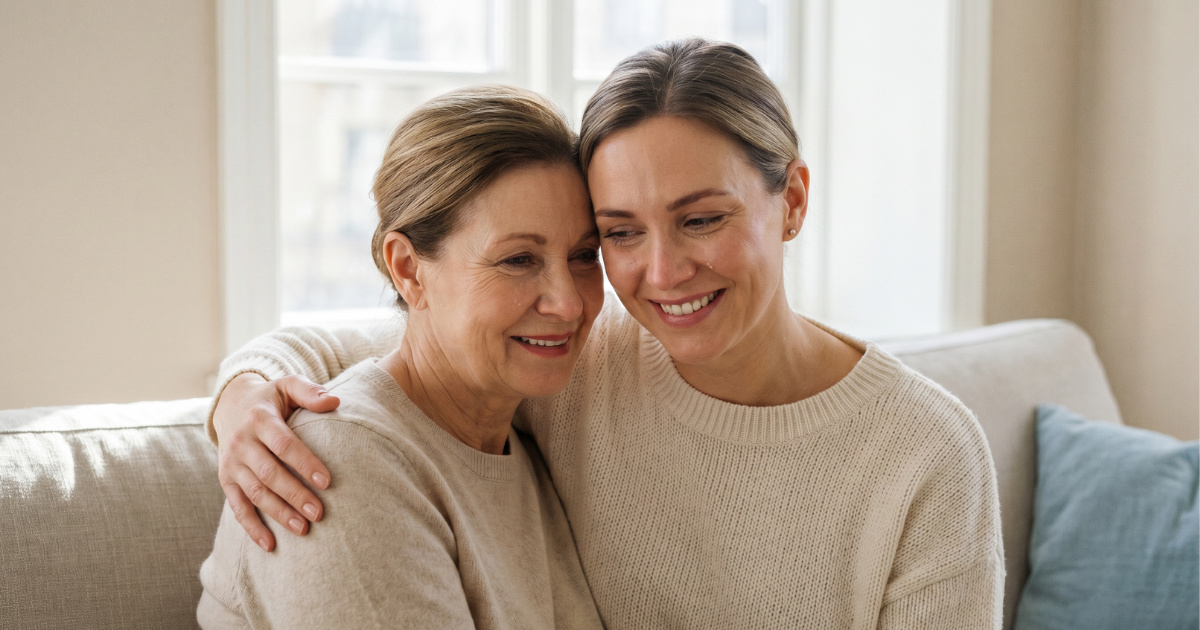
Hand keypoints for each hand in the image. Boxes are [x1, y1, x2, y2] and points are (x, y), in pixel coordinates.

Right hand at [214, 373, 339, 550]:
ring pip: (255, 493)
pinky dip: (252, 527)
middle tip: (319, 513)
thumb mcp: (287, 385)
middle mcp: (241, 442)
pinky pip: (237, 506)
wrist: (230, 405)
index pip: (283, 444)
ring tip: (303, 529)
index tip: (327, 481)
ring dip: (278, 513)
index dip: (304, 462)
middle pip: (269, 473)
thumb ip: (309, 391)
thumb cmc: (271, 398)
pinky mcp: (225, 480)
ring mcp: (231, 463)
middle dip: (294, 494)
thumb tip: (334, 401)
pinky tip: (270, 545)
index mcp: (259, 419)